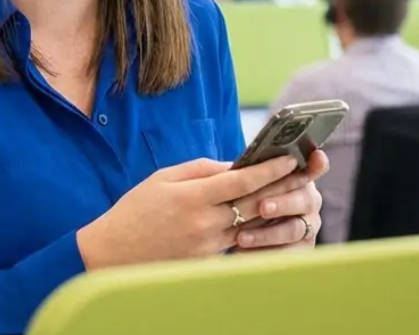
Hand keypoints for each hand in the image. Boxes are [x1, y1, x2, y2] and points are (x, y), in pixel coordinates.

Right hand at [76, 154, 300, 270]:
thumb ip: (201, 170)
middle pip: (254, 203)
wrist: (113, 253)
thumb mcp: (164, 178)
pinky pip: (236, 241)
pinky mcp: (207, 261)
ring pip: (250, 224)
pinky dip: (252, 228)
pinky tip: (265, 217)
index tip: (290, 157)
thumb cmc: (136, 210)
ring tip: (291, 192)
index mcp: (193, 197)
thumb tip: (233, 165)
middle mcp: (204, 223)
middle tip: (304, 174)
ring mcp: (207, 245)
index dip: (270, 168)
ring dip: (272, 208)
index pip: (242, 181)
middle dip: (281, 186)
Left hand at [230, 149, 328, 250]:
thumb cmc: (242, 197)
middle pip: (305, 199)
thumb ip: (245, 173)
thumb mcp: (241, 181)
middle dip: (283, 203)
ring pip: (293, 229)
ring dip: (267, 233)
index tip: (316, 159)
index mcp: (300, 176)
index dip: (317, 163)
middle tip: (262, 208)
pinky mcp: (302, 249)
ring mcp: (309, 225)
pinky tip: (244, 253)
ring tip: (242, 238)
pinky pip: (287, 254)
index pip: (315, 166)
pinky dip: (265, 253)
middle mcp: (310, 200)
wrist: (237, 229)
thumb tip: (234, 168)